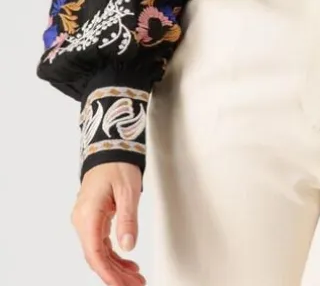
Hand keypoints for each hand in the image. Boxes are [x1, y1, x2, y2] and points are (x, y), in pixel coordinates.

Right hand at [71, 162, 145, 284]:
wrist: (110, 147)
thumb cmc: (117, 164)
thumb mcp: (128, 191)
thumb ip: (128, 220)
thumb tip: (128, 246)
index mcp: (88, 215)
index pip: (95, 254)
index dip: (109, 273)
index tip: (122, 285)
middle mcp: (82, 221)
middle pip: (97, 257)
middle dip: (115, 275)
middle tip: (136, 285)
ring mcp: (86, 220)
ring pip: (99, 253)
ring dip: (116, 267)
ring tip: (135, 278)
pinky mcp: (93, 218)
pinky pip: (101, 243)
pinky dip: (114, 255)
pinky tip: (127, 263)